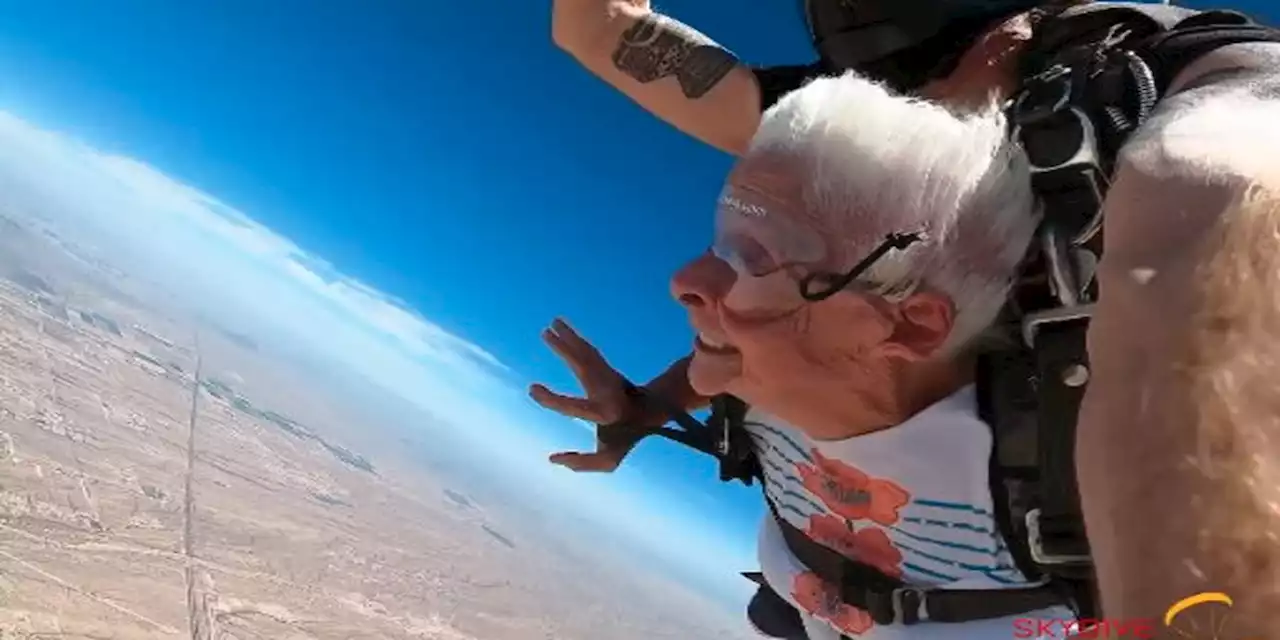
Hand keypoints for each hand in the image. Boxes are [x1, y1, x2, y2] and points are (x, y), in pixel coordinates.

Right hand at [529, 318, 652, 471]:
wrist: (651, 417)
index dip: (552, 400)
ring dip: (568, 337)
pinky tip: (560, 325)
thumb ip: (583, 464)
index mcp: (604, 413)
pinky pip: (586, 350)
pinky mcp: (605, 367)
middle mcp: (606, 391)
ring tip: (552, 324)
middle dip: (564, 350)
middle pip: (582, 366)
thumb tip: (552, 458)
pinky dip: (574, 337)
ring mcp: (607, 377)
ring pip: (585, 353)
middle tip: (545, 334)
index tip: (532, 388)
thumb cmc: (624, 438)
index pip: (573, 406)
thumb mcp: (609, 460)